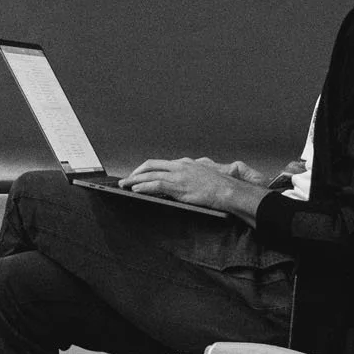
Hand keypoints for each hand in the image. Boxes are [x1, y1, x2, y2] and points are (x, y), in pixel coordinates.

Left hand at [121, 156, 269, 218]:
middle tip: (127, 179)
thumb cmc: (222, 186)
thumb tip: (192, 180)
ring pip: (150, 174)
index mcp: (187, 163)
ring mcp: (178, 175)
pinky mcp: (178, 186)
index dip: (148, 169)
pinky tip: (135, 190)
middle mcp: (180, 166)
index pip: (162, 163)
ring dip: (135, 180)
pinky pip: (155, 185)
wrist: (229, 190)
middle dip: (137, 172)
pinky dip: (142, 187)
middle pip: (152, 165)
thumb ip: (197, 174)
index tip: (140, 175)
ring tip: (124, 185)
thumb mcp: (208, 175)